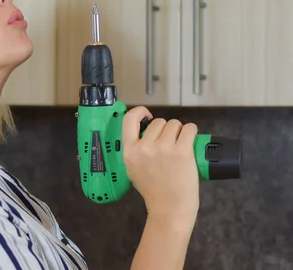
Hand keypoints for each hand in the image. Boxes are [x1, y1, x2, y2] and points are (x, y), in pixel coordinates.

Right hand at [122, 106, 199, 228]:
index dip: (140, 112)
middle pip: (158, 122)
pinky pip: (189, 129)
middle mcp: (145, 147)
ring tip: (180, 145)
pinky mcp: (182, 151)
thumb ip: (136, 151)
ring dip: (179, 131)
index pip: (129, 119)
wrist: (169, 209)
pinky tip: (190, 140)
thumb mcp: (133, 169)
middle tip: (170, 144)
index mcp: (130, 151)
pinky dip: (191, 132)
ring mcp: (163, 149)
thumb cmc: (153, 191)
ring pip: (174, 124)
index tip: (148, 116)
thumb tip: (148, 134)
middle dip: (166, 129)